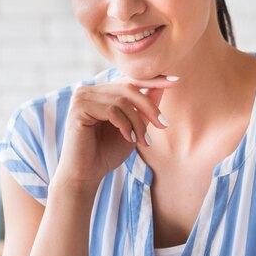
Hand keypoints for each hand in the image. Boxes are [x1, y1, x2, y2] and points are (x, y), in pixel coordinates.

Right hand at [53, 75, 177, 190]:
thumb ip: (144, 107)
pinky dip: (125, 125)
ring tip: (143, 141)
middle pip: (128, 87)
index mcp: (101, 92)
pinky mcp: (78, 108)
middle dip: (149, 107)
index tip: (176, 80)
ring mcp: (81, 97)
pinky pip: (111, 110)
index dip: (153, 79)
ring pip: (121, 100)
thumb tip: (163, 85)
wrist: (86, 175)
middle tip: (163, 125)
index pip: (129, 80)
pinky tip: (129, 139)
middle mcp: (89, 90)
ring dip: (138, 122)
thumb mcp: (133, 127)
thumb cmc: (107, 153)